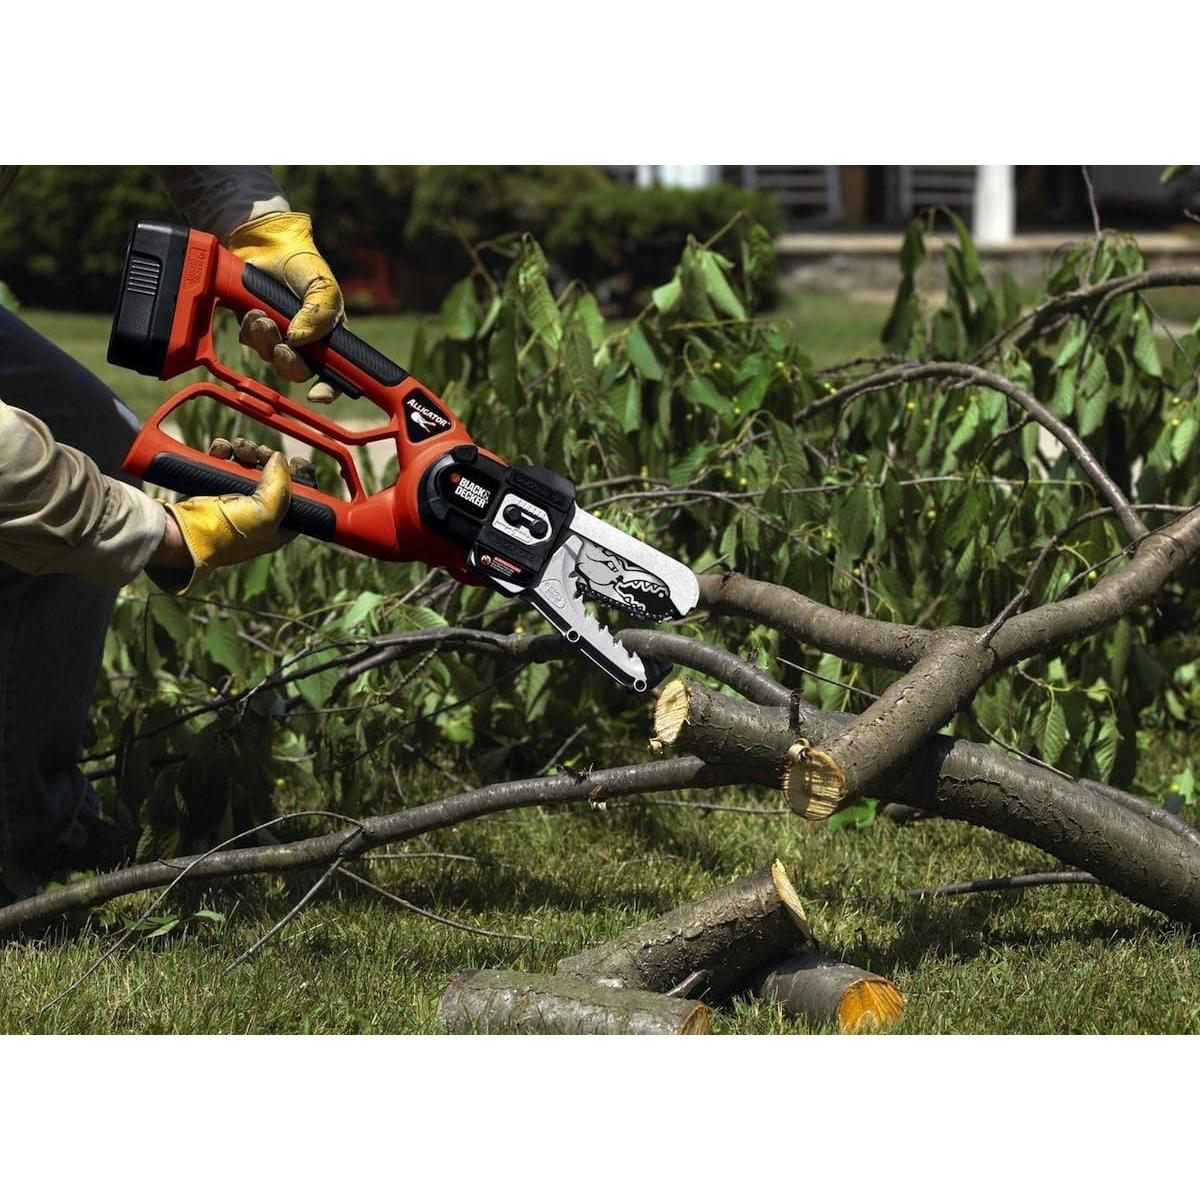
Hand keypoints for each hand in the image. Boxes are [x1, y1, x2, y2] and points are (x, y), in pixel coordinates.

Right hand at [148, 449, 298, 594]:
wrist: (184, 534)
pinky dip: (224, 453)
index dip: (302, 478)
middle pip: (273, 476)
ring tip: (237, 448)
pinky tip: (220, 450)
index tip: (297, 461)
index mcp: (279, 526)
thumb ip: (281, 484)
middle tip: (260, 452)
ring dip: (245, 451)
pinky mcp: (214, 489)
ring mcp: (236, 501)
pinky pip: (224, 464)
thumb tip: (279, 459)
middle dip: (268, 458)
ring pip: (248, 466)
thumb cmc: (228, 533)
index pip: (301, 498)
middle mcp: (260, 514)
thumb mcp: (266, 512)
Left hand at [229, 212, 344, 404]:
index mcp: (330, 337)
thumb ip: (320, 312)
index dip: (328, 390)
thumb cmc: (303, 262)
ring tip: (262, 316)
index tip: (317, 395)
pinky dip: (249, 331)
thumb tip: (300, 341)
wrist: (266, 241)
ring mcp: (279, 336)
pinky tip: (252, 312)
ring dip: (265, 341)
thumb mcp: (322, 284)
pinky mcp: (255, 328)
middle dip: (288, 363)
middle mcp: (306, 342)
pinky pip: (250, 343)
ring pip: (271, 358)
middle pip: (298, 372)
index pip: (335, 374)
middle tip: (282, 346)